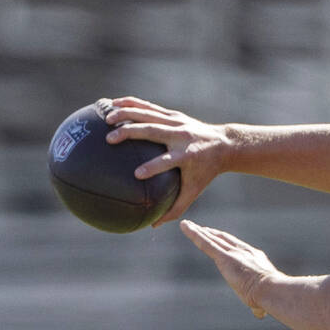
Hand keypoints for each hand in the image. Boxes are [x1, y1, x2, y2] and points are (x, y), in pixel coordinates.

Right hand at [104, 96, 229, 225]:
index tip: (137, 174)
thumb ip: (175, 209)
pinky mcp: (174, 115)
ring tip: (106, 118)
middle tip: (110, 139)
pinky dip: (131, 104)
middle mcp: (181, 136)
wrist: (223, 145)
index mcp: (187, 156)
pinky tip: (112, 103)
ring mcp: (177, 123)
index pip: (168, 161)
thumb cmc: (205, 172)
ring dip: (126, 114)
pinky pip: (149, 107)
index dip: (153, 167)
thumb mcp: (194, 191)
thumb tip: (152, 226)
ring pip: (149, 114)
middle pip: (153, 131)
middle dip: (131, 133)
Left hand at [180, 220, 274, 318]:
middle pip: (223, 239)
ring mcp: (233, 253)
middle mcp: (243, 252)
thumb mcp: (261, 299)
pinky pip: (205, 243)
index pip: (237, 248)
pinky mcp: (224, 258)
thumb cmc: (268, 296)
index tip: (219, 238)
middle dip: (212, 233)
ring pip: (212, 239)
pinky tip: (185, 227)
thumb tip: (259, 315)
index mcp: (255, 259)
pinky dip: (194, 234)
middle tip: (202, 228)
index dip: (227, 242)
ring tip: (187, 224)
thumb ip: (257, 306)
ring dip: (198, 231)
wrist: (270, 289)